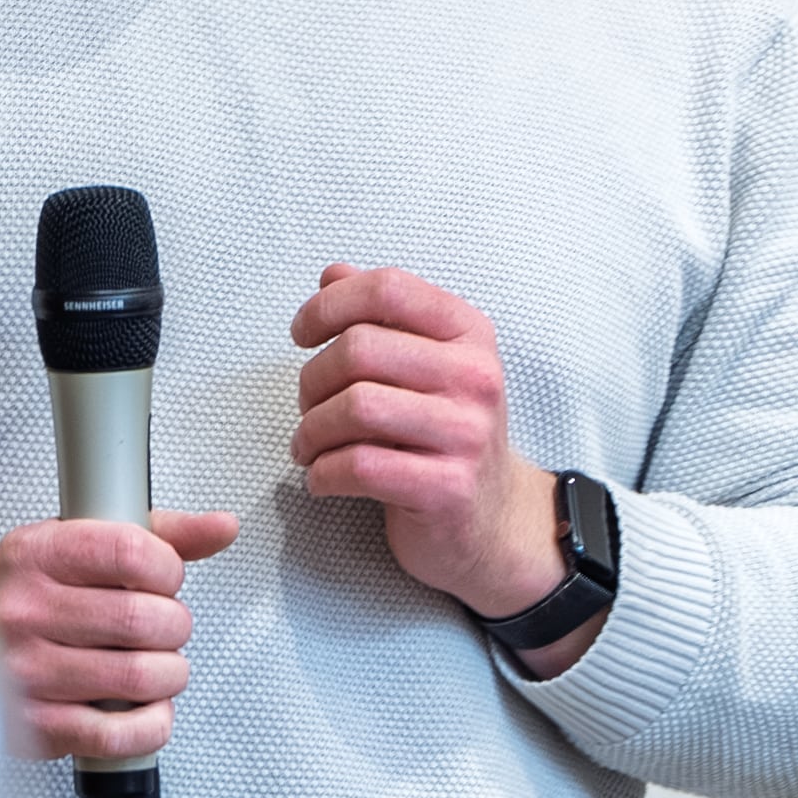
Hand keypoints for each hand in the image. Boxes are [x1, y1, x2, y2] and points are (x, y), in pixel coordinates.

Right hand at [0, 508, 243, 765]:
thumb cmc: (32, 594)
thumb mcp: (82, 543)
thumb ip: (158, 534)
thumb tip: (221, 527)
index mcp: (35, 555)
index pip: (130, 553)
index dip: (168, 569)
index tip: (164, 579)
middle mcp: (24, 612)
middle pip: (143, 620)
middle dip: (173, 626)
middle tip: (164, 628)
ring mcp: (27, 672)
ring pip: (140, 677)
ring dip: (169, 674)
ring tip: (157, 665)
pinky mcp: (37, 725)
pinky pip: (117, 734)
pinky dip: (151, 724)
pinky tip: (147, 708)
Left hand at [290, 265, 584, 659]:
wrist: (494, 522)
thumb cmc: (448, 437)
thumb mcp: (427, 366)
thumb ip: (383, 318)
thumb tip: (332, 275)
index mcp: (469, 334)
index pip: (389, 289)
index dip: (330, 306)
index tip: (303, 334)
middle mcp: (475, 377)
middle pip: (360, 349)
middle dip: (312, 380)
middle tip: (307, 406)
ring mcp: (466, 433)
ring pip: (354, 407)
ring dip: (311, 430)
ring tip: (310, 445)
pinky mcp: (447, 488)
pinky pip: (359, 466)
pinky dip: (324, 473)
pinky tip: (325, 478)